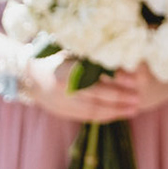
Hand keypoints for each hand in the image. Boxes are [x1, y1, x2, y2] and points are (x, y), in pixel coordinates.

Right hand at [24, 54, 146, 124]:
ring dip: (116, 111)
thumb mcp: (70, 52)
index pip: (95, 77)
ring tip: (134, 108)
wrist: (28, 76)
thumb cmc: (54, 58)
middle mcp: (63, 89)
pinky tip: (119, 113)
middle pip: (95, 96)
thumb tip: (121, 58)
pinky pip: (87, 116)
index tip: (134, 79)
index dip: (115, 79)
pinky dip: (105, 116)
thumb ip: (91, 58)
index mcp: (65, 70)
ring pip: (93, 110)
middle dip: (119, 98)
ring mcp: (62, 103)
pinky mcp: (63, 113)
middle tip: (139, 97)